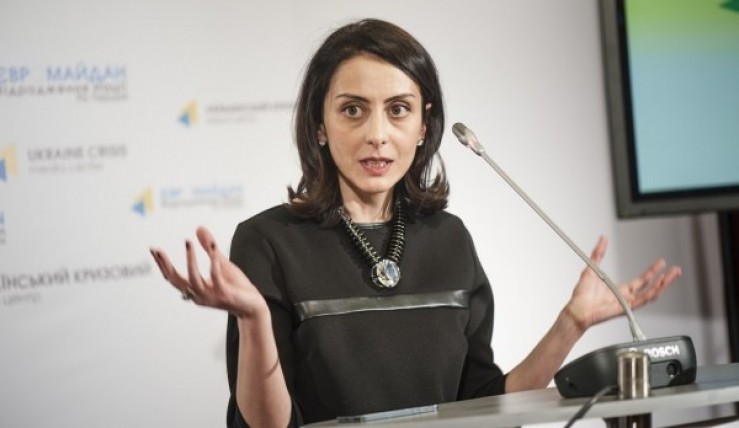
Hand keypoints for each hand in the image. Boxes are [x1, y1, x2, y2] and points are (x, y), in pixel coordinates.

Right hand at [149, 226, 266, 317]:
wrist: (253, 308)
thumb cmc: (237, 288)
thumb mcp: (222, 264)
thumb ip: (210, 248)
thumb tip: (198, 229)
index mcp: (195, 290)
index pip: (173, 278)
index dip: (163, 265)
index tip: (154, 250)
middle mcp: (199, 295)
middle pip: (176, 281)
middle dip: (165, 265)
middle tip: (157, 250)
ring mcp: (211, 296)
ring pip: (193, 279)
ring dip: (190, 260)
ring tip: (187, 242)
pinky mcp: (225, 294)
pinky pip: (216, 277)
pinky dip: (214, 262)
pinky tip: (215, 250)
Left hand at [566, 236, 681, 331]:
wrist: (576, 309)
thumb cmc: (581, 295)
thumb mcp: (592, 268)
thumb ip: (598, 253)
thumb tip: (602, 239)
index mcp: (620, 290)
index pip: (642, 280)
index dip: (652, 271)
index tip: (661, 263)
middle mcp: (626, 297)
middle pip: (650, 287)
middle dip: (665, 278)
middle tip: (676, 269)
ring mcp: (627, 303)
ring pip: (651, 294)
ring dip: (664, 284)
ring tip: (673, 275)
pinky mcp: (625, 308)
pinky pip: (642, 301)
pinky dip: (651, 293)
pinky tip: (660, 286)